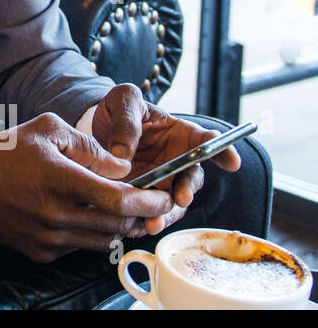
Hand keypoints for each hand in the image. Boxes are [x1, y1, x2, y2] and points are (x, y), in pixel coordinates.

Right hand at [0, 112, 174, 262]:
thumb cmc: (7, 150)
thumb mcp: (48, 130)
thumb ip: (91, 147)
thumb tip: (123, 169)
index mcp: (61, 180)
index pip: (120, 200)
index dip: (149, 201)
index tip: (163, 196)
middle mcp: (56, 215)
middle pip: (116, 224)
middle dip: (138, 214)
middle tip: (148, 202)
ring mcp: (48, 237)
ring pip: (101, 240)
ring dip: (116, 227)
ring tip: (118, 209)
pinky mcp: (40, 251)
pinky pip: (78, 247)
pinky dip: (88, 234)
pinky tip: (82, 215)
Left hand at [89, 83, 241, 236]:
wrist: (96, 129)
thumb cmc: (118, 111)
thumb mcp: (122, 102)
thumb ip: (126, 123)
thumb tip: (122, 155)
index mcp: (181, 134)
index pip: (207, 141)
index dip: (223, 151)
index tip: (232, 162)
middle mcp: (178, 162)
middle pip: (191, 179)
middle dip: (188, 191)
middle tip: (180, 199)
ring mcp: (162, 182)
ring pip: (172, 203)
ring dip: (165, 214)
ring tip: (153, 222)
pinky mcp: (144, 197)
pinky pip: (149, 213)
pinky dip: (142, 221)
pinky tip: (132, 225)